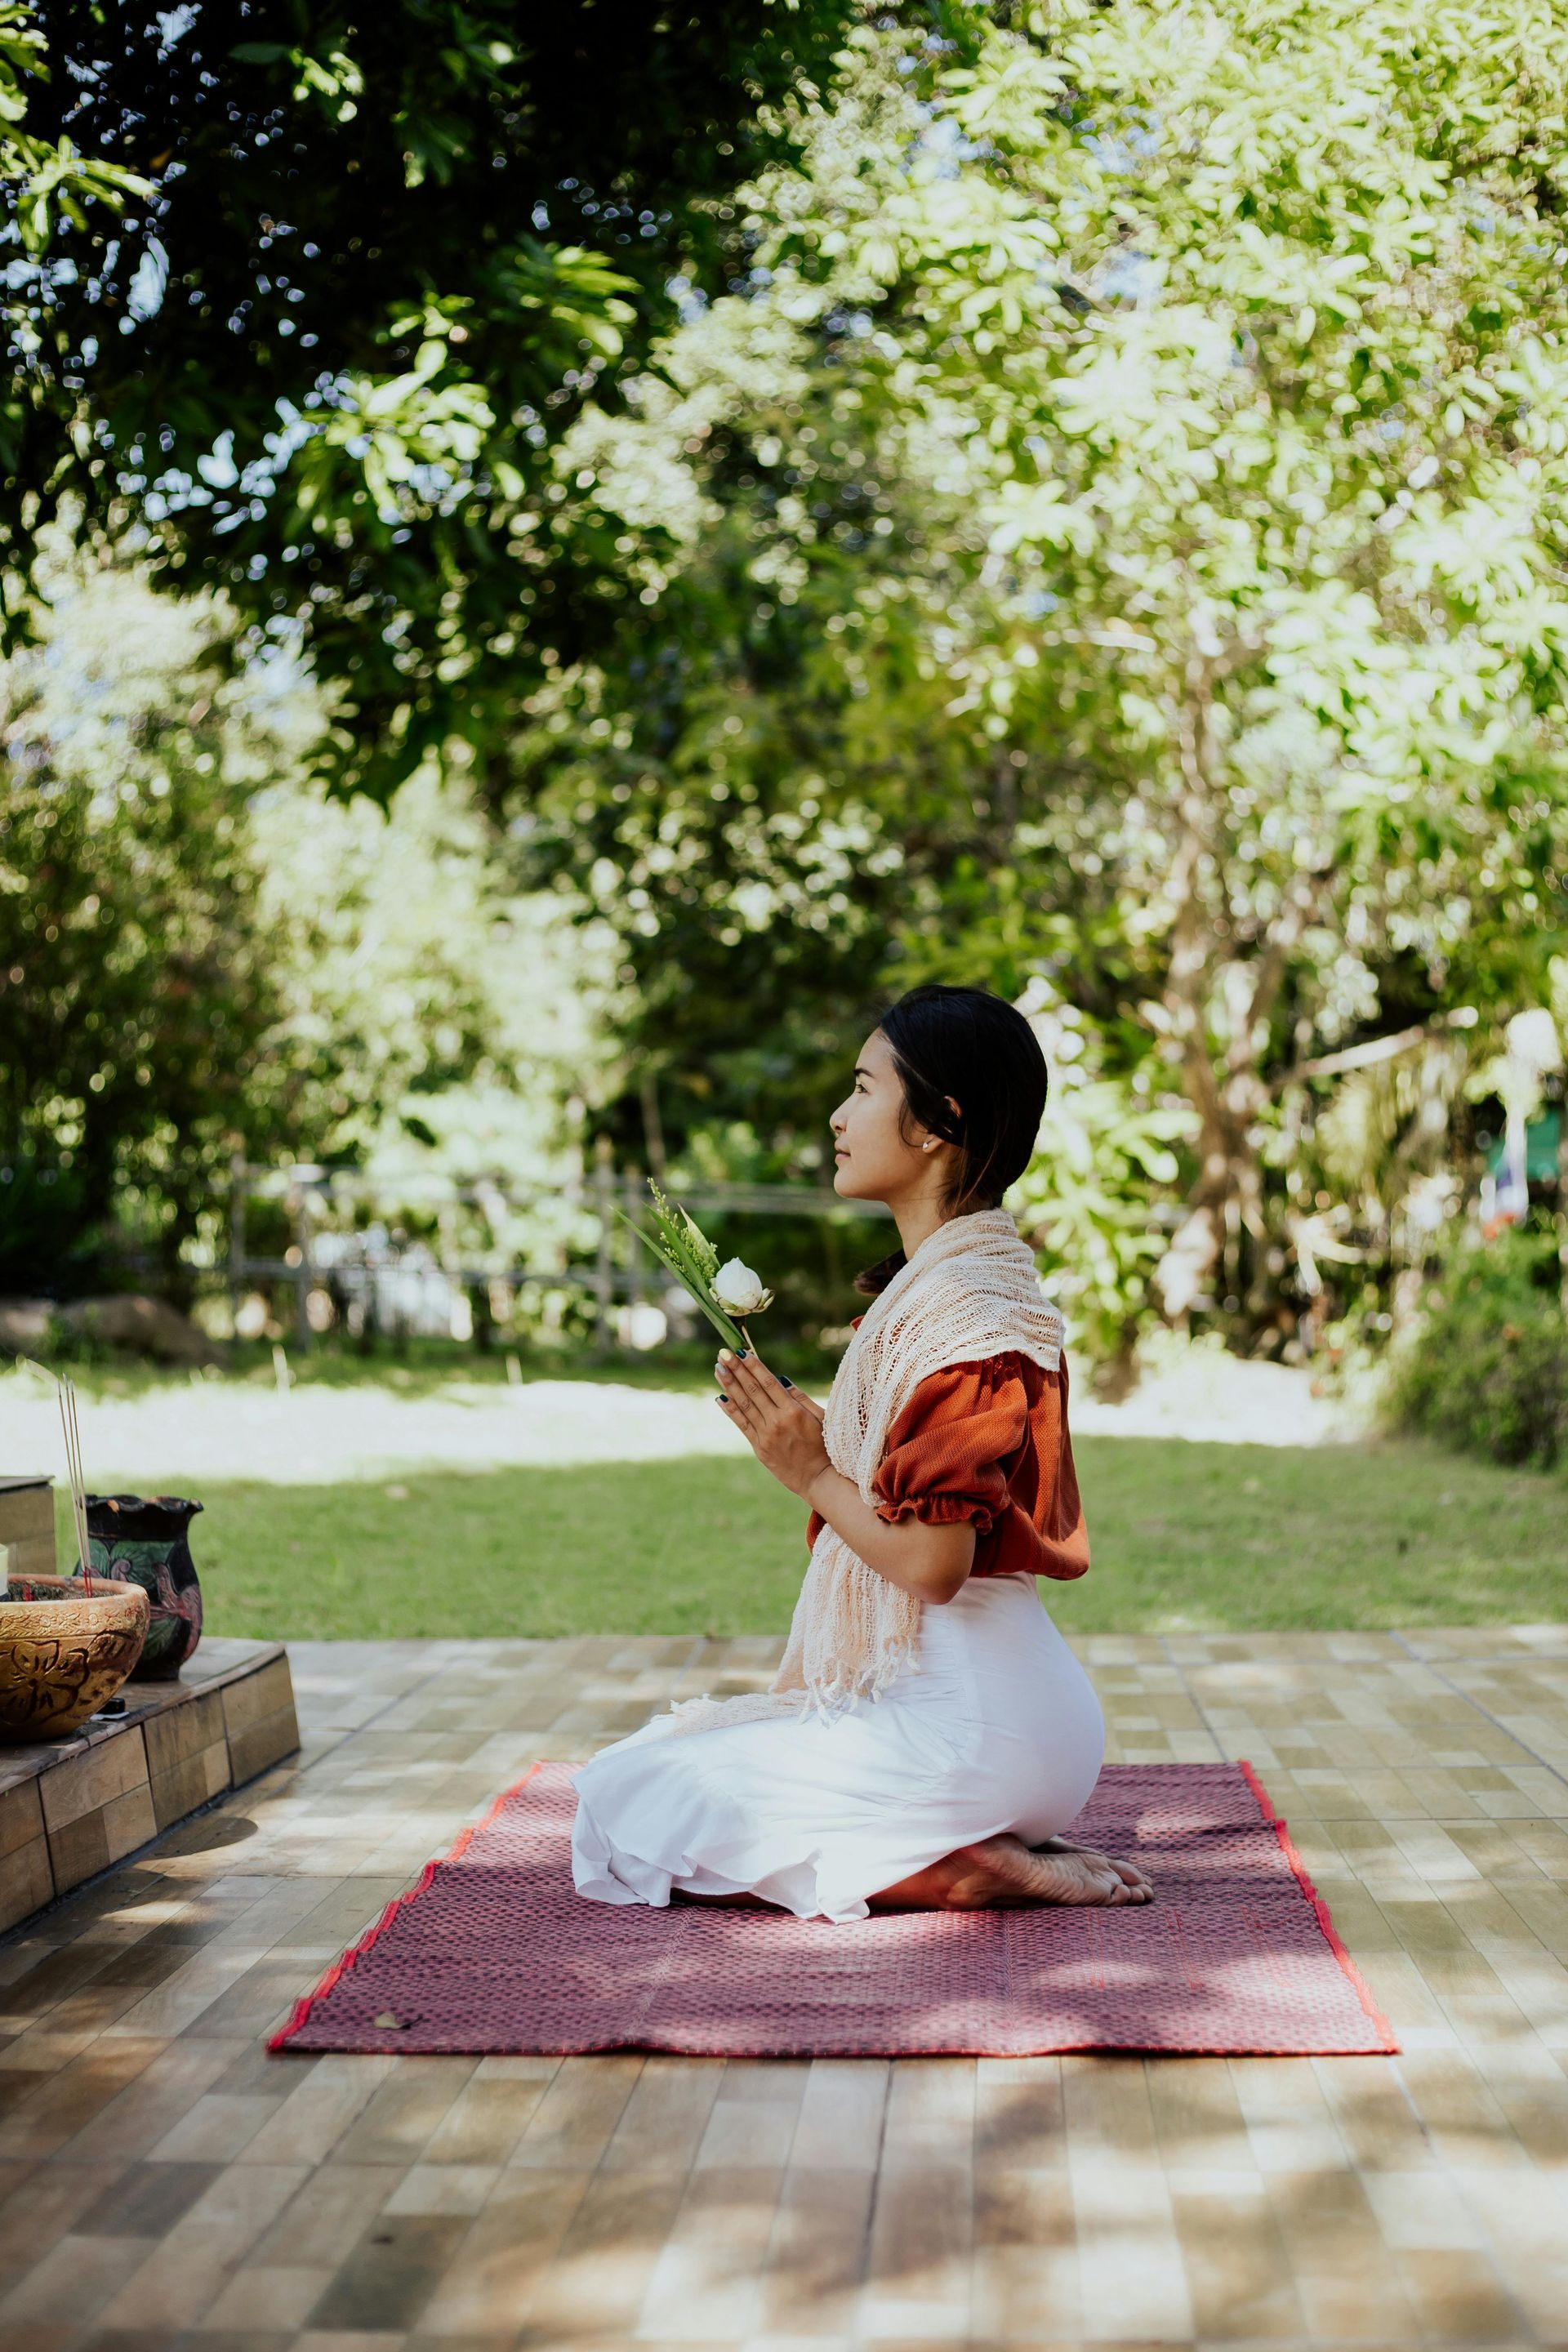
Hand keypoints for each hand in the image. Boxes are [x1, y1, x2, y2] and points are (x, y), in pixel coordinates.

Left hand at [714, 1347, 829, 1498]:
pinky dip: (731, 1410)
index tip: (741, 1351)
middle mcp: (777, 1422)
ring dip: (729, 1385)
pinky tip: (721, 1397)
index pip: (768, 1383)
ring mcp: (766, 1436)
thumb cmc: (826, 1447)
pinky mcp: (759, 1448)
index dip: (753, 1366)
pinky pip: (742, 1425)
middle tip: (723, 1354)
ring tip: (718, 1369)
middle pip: (752, 1390)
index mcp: (793, 1412)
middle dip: (736, 1370)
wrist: (819, 1480)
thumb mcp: (821, 1418)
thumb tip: (780, 1379)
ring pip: (744, 1405)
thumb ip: (800, 1397)